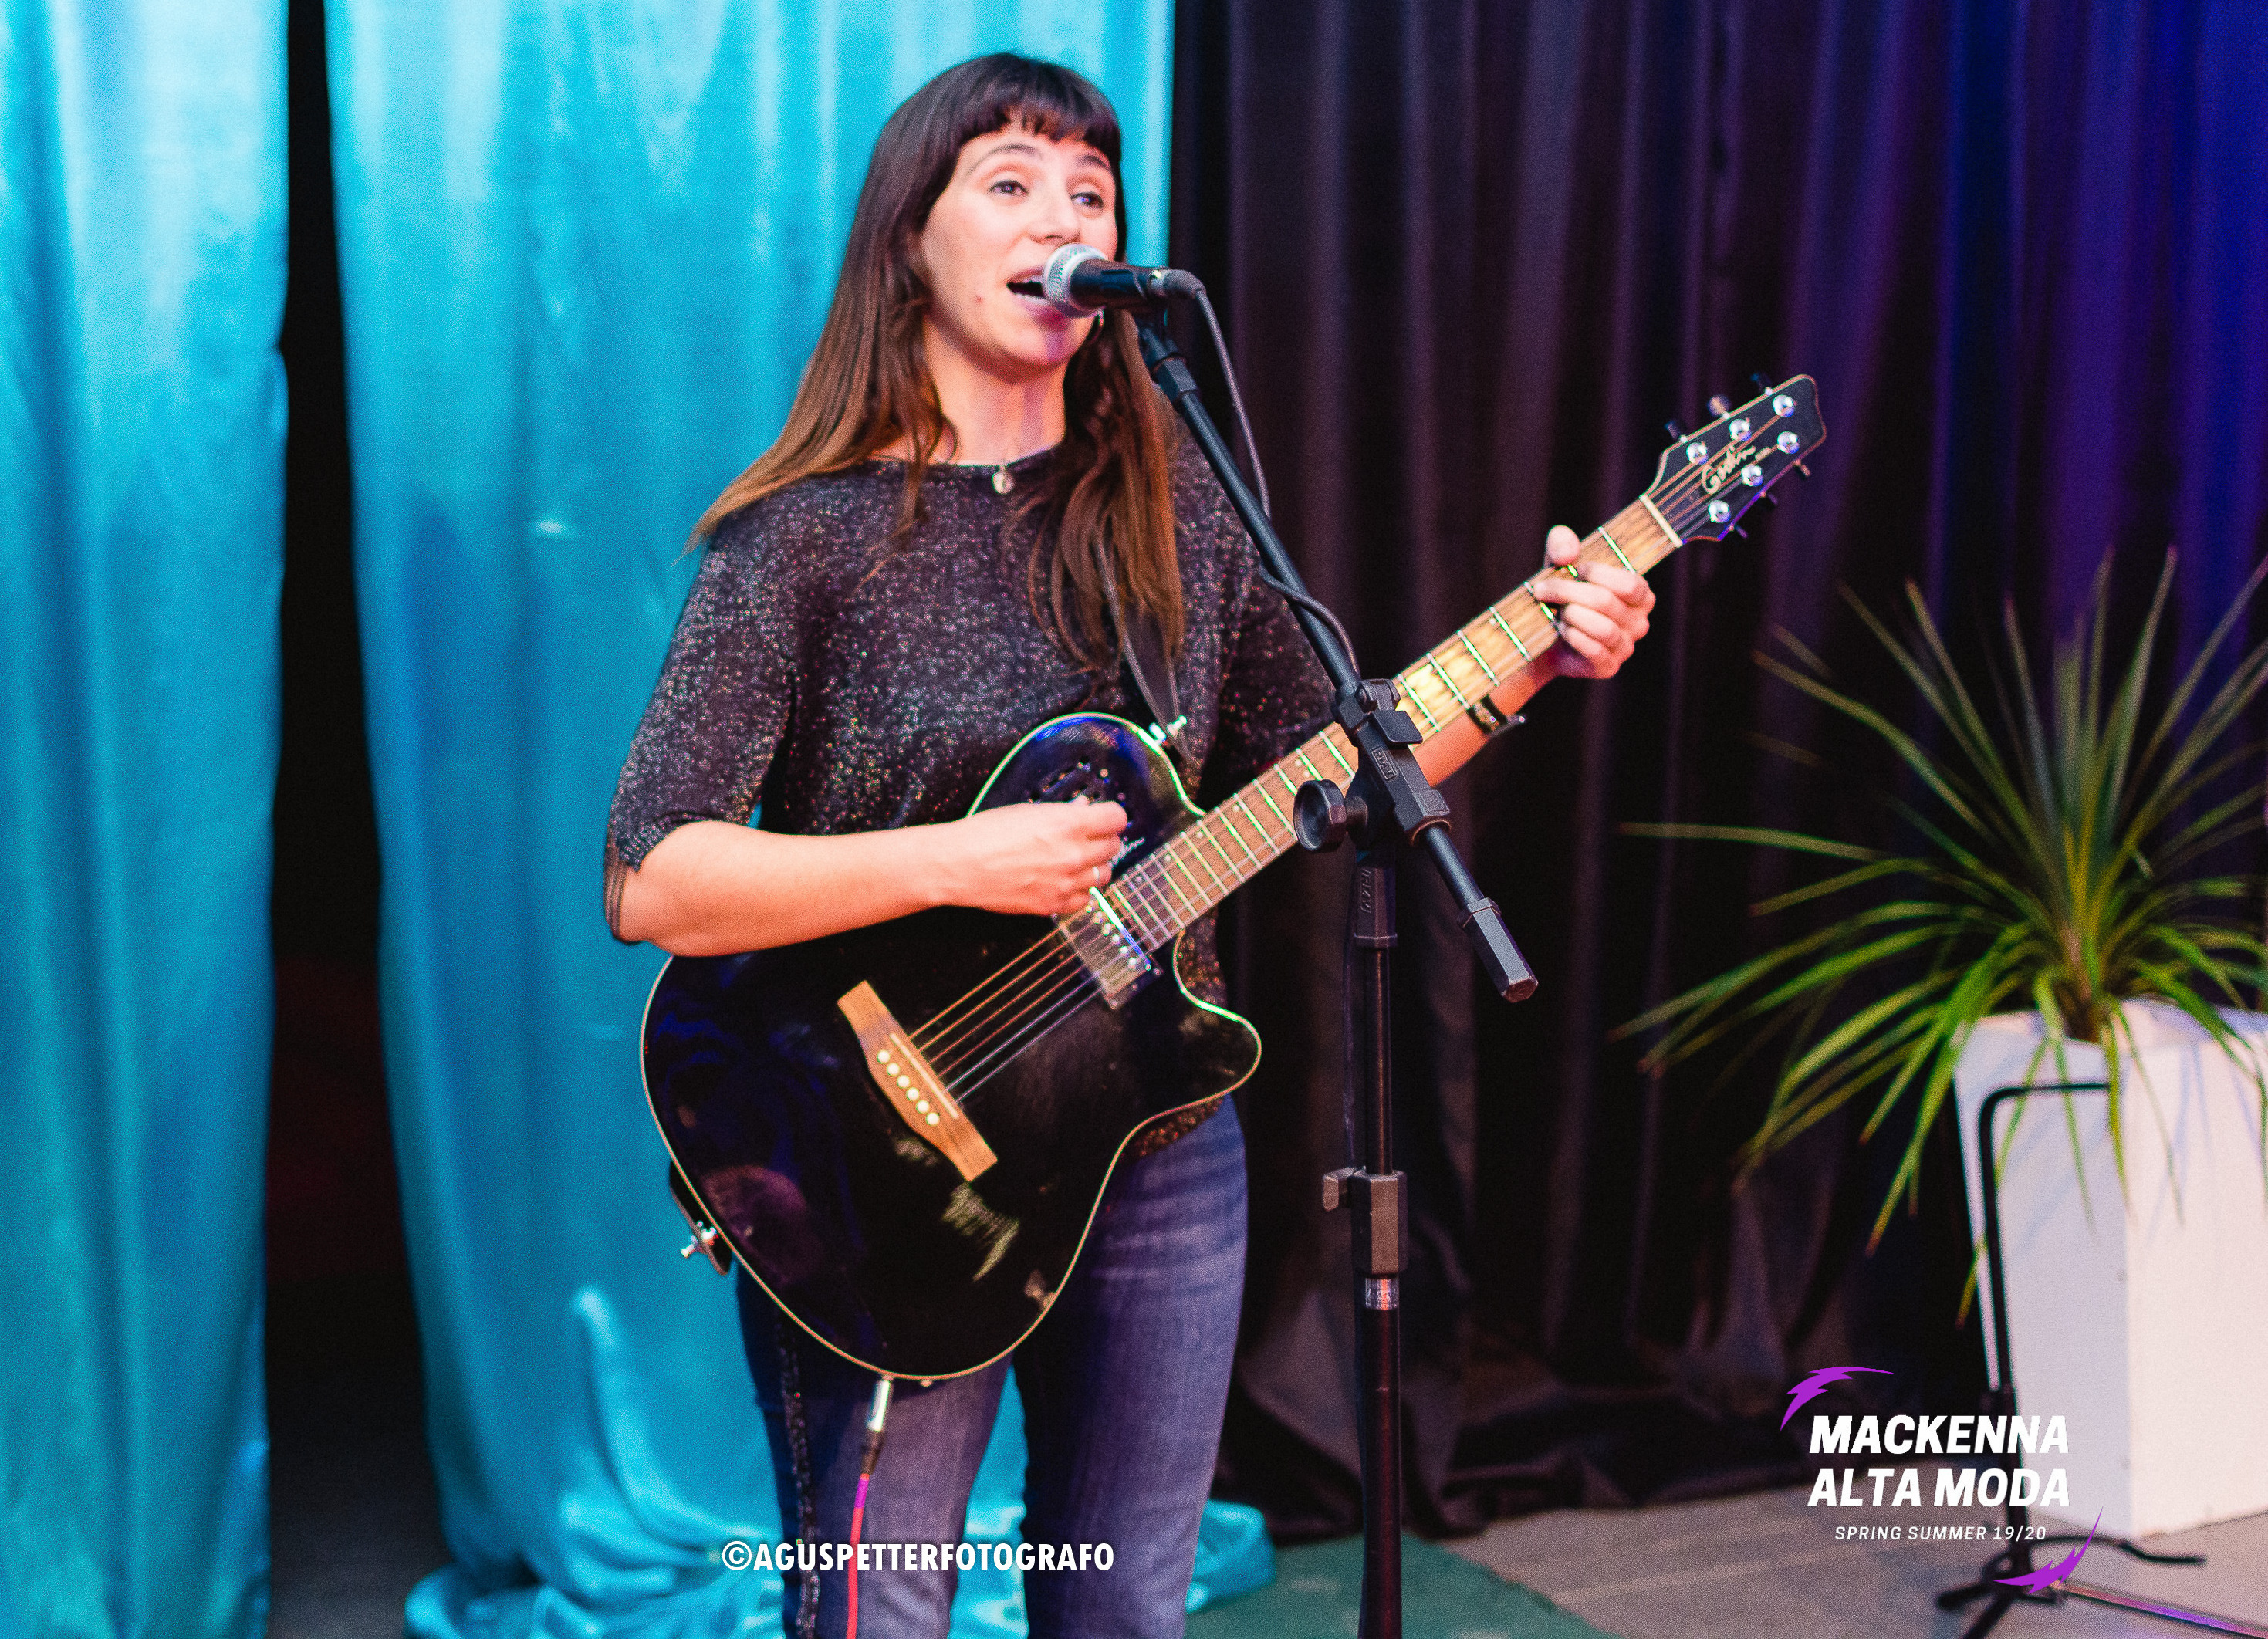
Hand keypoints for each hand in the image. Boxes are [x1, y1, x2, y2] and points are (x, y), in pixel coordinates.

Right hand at [939, 796, 1127, 917]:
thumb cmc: (986, 834)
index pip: (1117, 818)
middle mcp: (1073, 854)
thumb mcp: (1027, 811)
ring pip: (1104, 875)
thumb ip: (1063, 812)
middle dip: (1102, 839)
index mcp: (1068, 824)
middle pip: (1113, 846)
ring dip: (1094, 866)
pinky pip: (1085, 899)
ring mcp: (1066, 883)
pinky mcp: (1054, 905)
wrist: (959, 865)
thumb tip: (1084, 809)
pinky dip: (1079, 891)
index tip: (1105, 818)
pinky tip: (1064, 881)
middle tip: (1088, 838)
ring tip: (1075, 861)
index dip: (1111, 816)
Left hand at [1530, 523, 1654, 679]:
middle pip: (1607, 602)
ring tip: (1557, 612)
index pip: (1630, 584)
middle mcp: (1639, 622)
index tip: (1571, 569)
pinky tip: (1561, 629)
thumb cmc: (1560, 595)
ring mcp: (1625, 647)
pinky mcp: (1608, 667)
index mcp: (1639, 595)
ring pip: (1603, 628)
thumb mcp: (1559, 563)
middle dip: (1568, 591)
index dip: (1596, 574)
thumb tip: (1567, 554)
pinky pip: (1595, 651)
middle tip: (1543, 590)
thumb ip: (1563, 544)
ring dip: (1571, 615)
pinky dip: (1574, 637)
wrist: (1542, 636)